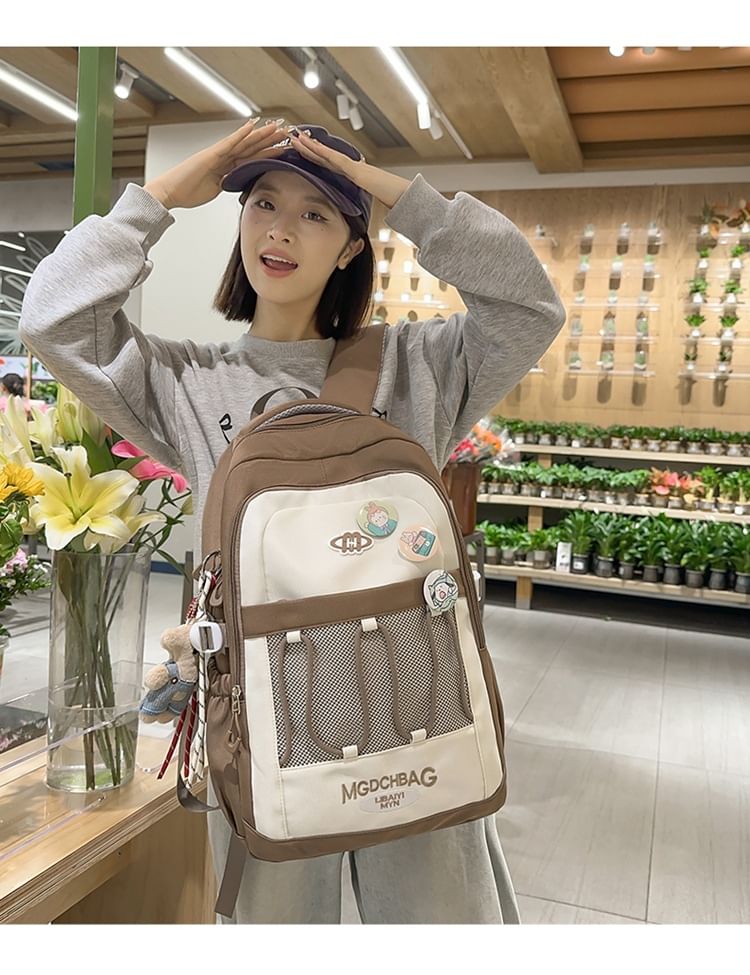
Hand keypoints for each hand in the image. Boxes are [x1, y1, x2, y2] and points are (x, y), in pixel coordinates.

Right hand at [143, 118, 290, 209]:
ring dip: (261, 135)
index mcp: (226, 166)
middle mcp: (224, 156)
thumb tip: (237, 182)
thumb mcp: (215, 189)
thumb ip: (227, 182)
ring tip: (277, 127)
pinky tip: (252, 126)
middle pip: (252, 147)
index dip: (268, 152)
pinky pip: (229, 143)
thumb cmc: (187, 191)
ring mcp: (218, 154)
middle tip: (287, 132)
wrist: (170, 192)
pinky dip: (241, 134)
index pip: (251, 157)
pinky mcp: (211, 155)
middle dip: (270, 140)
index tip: (283, 148)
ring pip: (244, 142)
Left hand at [288, 128, 410, 209]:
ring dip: (310, 145)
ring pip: (327, 154)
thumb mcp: (368, 201)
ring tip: (295, 137)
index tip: (300, 150)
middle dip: (307, 147)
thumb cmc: (391, 199)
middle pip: (324, 155)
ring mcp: (354, 167)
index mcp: (352, 174)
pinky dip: (323, 152)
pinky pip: (336, 160)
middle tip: (291, 137)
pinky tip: (312, 146)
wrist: (404, 196)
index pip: (328, 164)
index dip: (313, 156)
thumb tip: (353, 208)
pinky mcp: (357, 170)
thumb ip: (359, 200)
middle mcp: (351, 167)